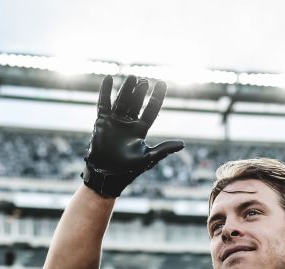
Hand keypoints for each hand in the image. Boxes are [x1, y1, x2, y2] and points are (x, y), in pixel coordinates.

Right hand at [82, 75, 184, 197]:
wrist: (106, 176)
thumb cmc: (127, 170)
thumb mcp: (148, 158)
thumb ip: (164, 149)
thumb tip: (182, 144)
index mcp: (140, 130)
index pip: (151, 110)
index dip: (157, 97)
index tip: (162, 83)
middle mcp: (128, 124)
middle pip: (136, 103)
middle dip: (140, 92)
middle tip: (145, 80)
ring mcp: (115, 121)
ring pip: (122, 101)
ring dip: (126, 89)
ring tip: (132, 77)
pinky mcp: (101, 122)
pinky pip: (103, 103)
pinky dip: (105, 91)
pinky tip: (109, 78)